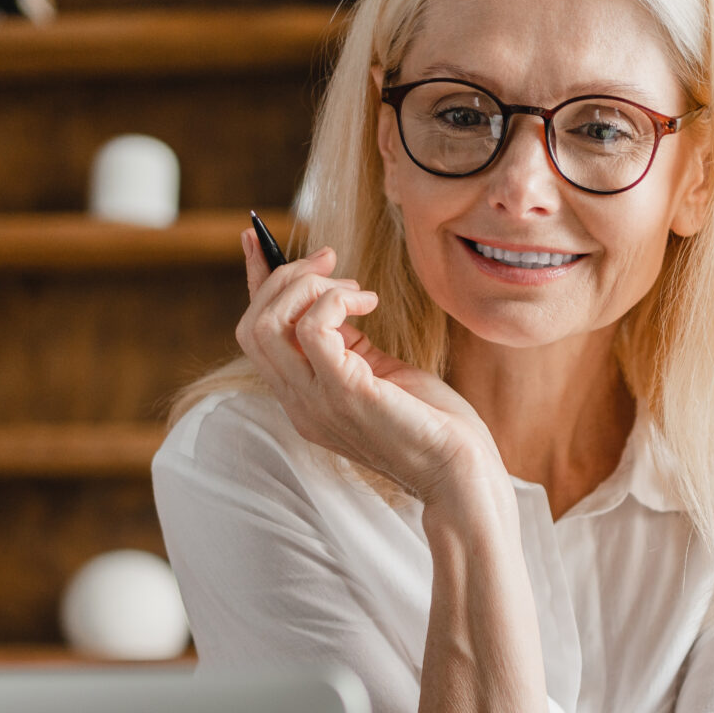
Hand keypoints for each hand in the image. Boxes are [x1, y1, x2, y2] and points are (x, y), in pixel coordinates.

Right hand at [235, 230, 498, 507]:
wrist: (462, 473)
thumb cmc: (434, 424)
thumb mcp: (379, 373)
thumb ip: (349, 344)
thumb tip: (336, 299)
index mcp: (303, 399)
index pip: (255, 335)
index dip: (254, 281)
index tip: (259, 239)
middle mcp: (299, 404)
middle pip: (252, 325)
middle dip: (285, 278)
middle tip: (333, 263)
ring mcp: (316, 403)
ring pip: (267, 324)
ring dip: (309, 287)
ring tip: (356, 290)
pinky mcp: (344, 394)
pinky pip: (312, 329)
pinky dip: (335, 301)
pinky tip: (369, 304)